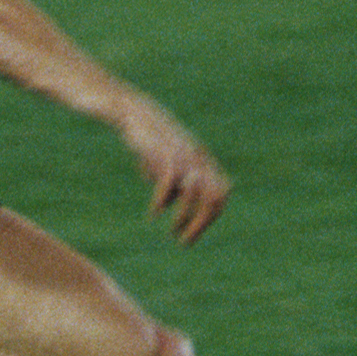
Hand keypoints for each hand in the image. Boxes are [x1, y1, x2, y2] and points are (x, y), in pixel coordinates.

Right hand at [117, 97, 229, 244]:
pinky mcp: (164, 154)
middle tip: (185, 242)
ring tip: (173, 233)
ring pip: (194, 195)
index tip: (193, 231)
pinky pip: (169, 184)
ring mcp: (184, 157)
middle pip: (213, 198)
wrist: (135, 113)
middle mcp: (199, 160)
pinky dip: (162, 203)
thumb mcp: (170, 160)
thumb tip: (172, 202)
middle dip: (201, 224)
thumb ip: (177, 179)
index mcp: (204, 161)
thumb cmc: (151, 141)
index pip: (221, 195)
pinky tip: (153, 214)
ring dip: (185, 219)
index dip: (211, 216)